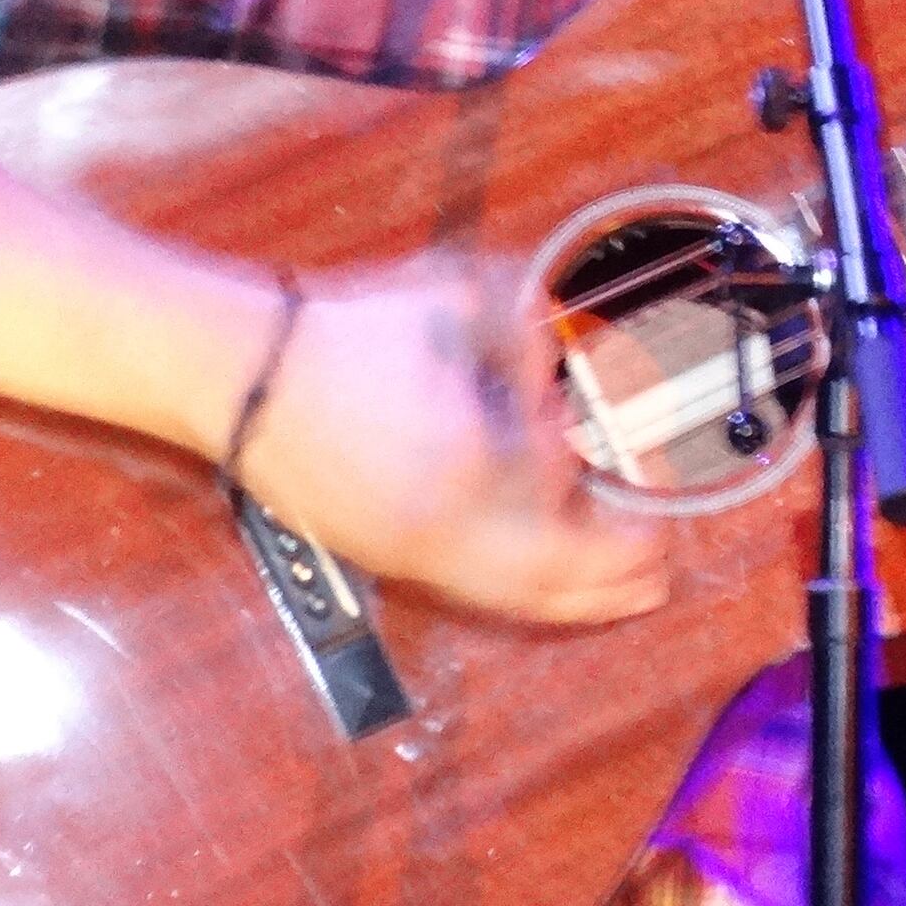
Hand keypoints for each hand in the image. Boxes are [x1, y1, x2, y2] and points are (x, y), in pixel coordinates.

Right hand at [226, 255, 672, 625]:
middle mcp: (438, 523)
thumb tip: (572, 361)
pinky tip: (547, 588)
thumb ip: (528, 333)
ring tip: (628, 596)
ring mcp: (405, 549)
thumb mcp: (456, 303)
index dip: (607, 487)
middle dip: (615, 575)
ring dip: (576, 602)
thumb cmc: (342, 335)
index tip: (653, 490)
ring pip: (509, 596)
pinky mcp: (383, 555)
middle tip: (664, 567)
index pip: (563, 490)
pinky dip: (523, 598)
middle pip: (549, 574)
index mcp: (465, 459)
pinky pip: (470, 592)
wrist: (241, 374)